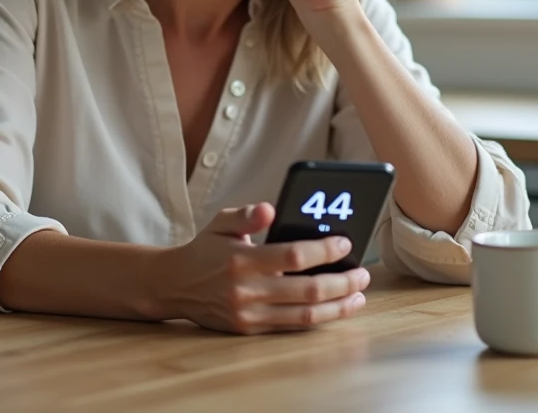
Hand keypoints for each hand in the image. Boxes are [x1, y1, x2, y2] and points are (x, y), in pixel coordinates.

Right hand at [153, 203, 370, 334]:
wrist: (175, 285)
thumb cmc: (205, 250)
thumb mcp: (220, 223)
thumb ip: (246, 215)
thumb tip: (269, 208)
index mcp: (241, 260)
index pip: (294, 256)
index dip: (324, 251)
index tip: (345, 243)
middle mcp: (246, 291)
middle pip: (307, 290)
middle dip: (342, 282)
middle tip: (363, 274)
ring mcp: (249, 314)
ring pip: (304, 315)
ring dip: (338, 307)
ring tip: (358, 296)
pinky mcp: (250, 330)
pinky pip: (292, 327)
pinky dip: (318, 319)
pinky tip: (335, 309)